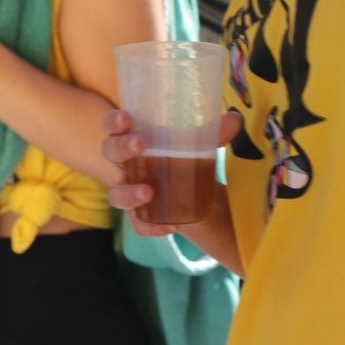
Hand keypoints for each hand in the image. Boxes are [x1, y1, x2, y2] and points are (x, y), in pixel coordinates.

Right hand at [102, 107, 241, 236]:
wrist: (188, 189)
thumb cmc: (179, 155)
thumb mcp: (195, 142)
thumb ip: (212, 133)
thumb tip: (234, 120)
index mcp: (130, 137)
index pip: (112, 126)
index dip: (114, 122)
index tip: (127, 118)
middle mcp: (123, 164)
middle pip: (110, 154)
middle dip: (121, 148)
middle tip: (140, 144)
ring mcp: (127, 191)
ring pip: (116, 194)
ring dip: (129, 193)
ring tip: (149, 192)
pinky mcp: (138, 216)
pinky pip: (138, 224)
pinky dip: (151, 226)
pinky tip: (170, 226)